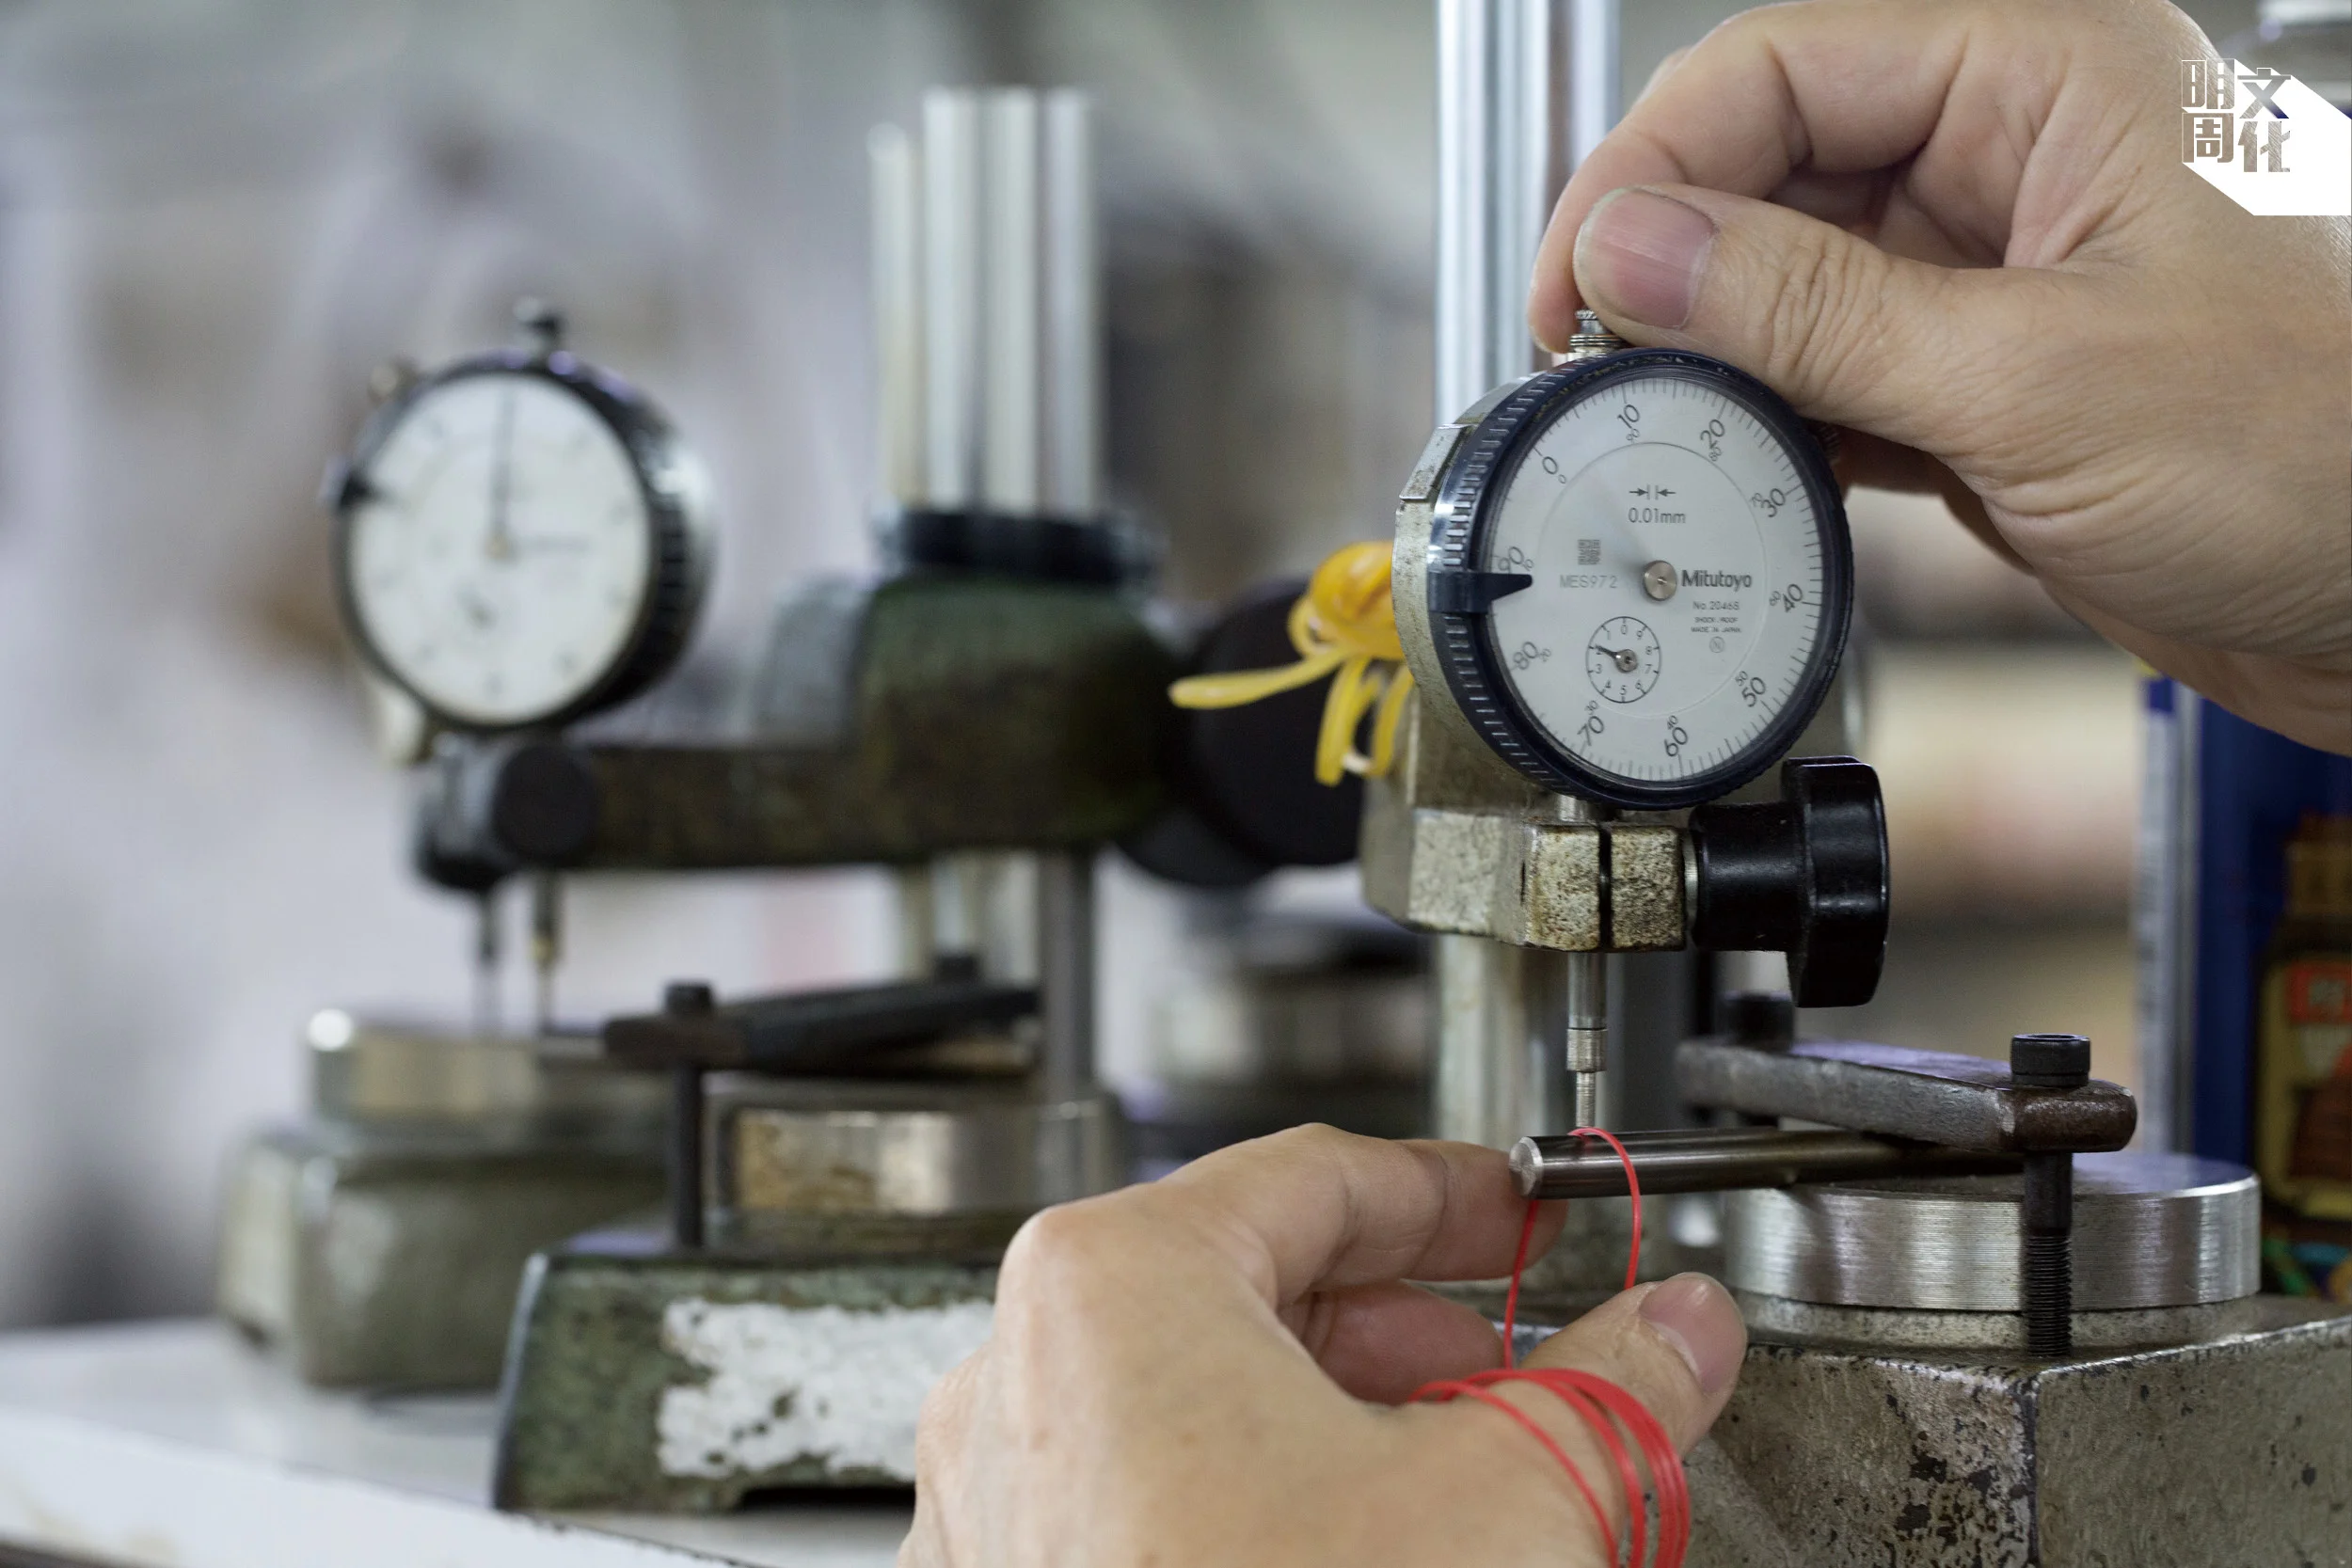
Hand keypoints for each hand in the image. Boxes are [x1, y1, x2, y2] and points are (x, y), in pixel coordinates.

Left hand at [903, 1126, 1745, 1566]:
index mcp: (1112, 1285)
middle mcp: (1020, 1376)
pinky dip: (1262, 1502)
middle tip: (1517, 1361)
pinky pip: (1148, 1499)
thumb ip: (1612, 1387)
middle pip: (1252, 1287)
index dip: (1454, 1196)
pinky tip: (1366, 1557)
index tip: (1525, 1219)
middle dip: (1410, 1328)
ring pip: (1199, 1402)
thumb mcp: (1508, 1502)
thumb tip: (1678, 1330)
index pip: (1314, 1176)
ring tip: (1461, 1480)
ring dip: (1346, 1423)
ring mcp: (1004, 1501)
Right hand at [1529, 0, 2351, 753]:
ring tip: (1658, 426)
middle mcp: (2016, 158)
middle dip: (1671, 264)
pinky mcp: (1993, 385)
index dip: (1653, 167)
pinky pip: (1840, 375)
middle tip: (1595, 366)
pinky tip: (1746, 470)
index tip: (1576, 280)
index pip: (1783, 67)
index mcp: (2047, 79)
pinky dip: (1780, 422)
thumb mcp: (2035, 377)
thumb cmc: (2333, 451)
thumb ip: (1811, 311)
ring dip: (1717, 353)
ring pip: (1794, 279)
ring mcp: (2001, 275)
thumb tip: (1632, 252)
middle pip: (1772, 168)